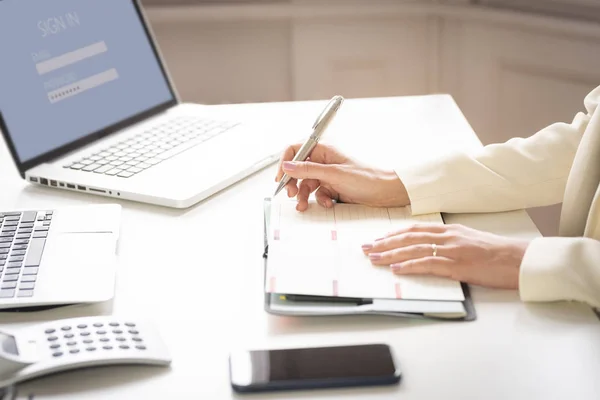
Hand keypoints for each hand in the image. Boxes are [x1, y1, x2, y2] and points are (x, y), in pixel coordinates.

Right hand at [275, 143, 408, 210]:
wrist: (385, 192)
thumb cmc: (366, 177)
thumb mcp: (333, 173)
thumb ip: (308, 170)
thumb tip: (287, 166)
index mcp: (323, 149)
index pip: (296, 149)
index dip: (286, 162)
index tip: (281, 177)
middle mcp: (323, 160)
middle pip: (298, 169)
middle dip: (294, 182)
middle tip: (291, 194)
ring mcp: (327, 174)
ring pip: (306, 184)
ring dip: (303, 195)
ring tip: (303, 205)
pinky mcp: (332, 187)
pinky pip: (317, 193)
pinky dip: (319, 200)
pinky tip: (327, 203)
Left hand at [362, 223, 529, 288]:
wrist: (518, 259)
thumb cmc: (496, 252)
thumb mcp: (470, 239)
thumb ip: (449, 241)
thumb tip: (431, 247)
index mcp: (450, 230)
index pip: (415, 229)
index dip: (394, 234)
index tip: (378, 239)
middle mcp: (448, 237)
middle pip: (409, 238)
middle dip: (385, 243)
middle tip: (367, 248)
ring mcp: (452, 250)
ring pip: (414, 250)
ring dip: (391, 255)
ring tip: (374, 258)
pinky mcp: (458, 266)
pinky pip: (428, 264)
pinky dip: (410, 266)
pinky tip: (397, 269)